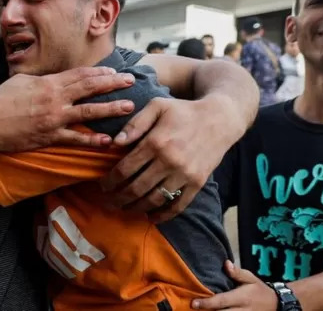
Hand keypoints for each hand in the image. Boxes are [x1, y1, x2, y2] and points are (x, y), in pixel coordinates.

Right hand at [0, 67, 136, 151]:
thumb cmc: (1, 100)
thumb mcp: (22, 81)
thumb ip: (42, 80)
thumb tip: (55, 78)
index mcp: (49, 83)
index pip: (80, 75)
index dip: (100, 73)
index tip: (115, 72)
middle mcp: (55, 99)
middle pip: (90, 88)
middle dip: (112, 84)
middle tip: (131, 81)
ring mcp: (54, 119)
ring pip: (88, 112)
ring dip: (110, 109)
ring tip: (128, 106)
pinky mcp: (50, 137)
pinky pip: (75, 139)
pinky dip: (91, 140)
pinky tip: (107, 140)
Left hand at [101, 94, 244, 220]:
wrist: (219, 119)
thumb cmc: (184, 111)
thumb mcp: (158, 106)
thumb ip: (135, 123)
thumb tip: (115, 142)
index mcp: (155, 142)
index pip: (125, 169)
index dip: (110, 181)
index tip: (103, 186)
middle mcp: (169, 161)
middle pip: (136, 188)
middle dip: (118, 198)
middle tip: (108, 202)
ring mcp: (184, 174)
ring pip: (154, 199)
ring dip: (135, 208)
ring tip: (125, 209)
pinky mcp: (197, 183)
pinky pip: (177, 205)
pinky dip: (162, 215)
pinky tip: (150, 217)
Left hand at [192, 261, 278, 309]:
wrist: (275, 304)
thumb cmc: (258, 290)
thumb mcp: (250, 278)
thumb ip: (237, 273)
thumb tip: (226, 263)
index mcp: (241, 298)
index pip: (221, 301)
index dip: (206, 303)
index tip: (193, 303)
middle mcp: (241, 310)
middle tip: (194, 306)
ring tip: (200, 310)